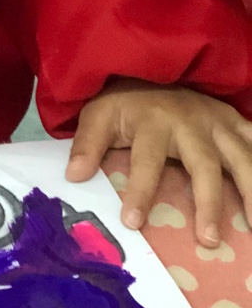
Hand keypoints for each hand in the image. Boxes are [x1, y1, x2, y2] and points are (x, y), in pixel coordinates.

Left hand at [67, 78, 251, 246]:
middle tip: (208, 240)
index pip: (146, 161)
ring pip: (243, 159)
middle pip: (204, 166)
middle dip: (208, 204)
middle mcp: (191, 122)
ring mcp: (218, 122)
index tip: (133, 223)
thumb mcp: (99, 115)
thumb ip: (87, 144)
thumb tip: (74, 177)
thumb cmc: (127, 102)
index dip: (140, 192)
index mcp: (153, 122)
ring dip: (251, 194)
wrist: (153, 67)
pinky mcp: (236, 121)